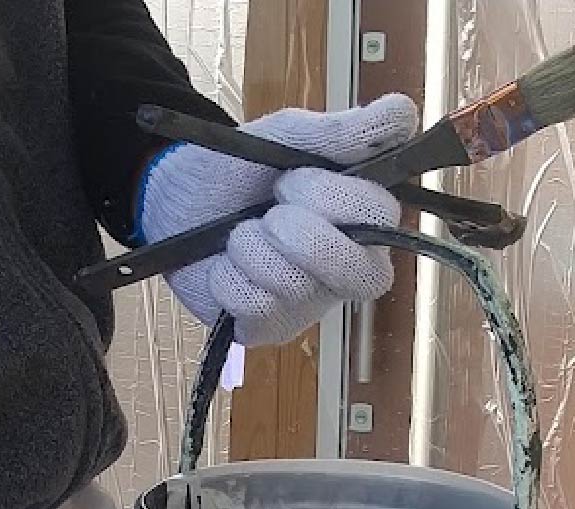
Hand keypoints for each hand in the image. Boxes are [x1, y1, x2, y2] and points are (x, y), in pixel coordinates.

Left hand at [137, 94, 418, 345]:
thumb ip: (342, 131)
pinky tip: (222, 267)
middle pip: (364, 275)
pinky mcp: (270, 330)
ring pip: (297, 285)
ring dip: (252, 248)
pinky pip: (258, 308)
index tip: (290, 178)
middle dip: (303, 235)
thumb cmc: (236, 170)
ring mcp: (310, 305)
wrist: (172, 201)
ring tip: (238, 235)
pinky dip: (228, 277)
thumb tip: (403, 113)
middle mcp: (347, 269)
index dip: (335, 199)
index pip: (383, 218)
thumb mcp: (285, 136)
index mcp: (362, 220)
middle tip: (269, 213)